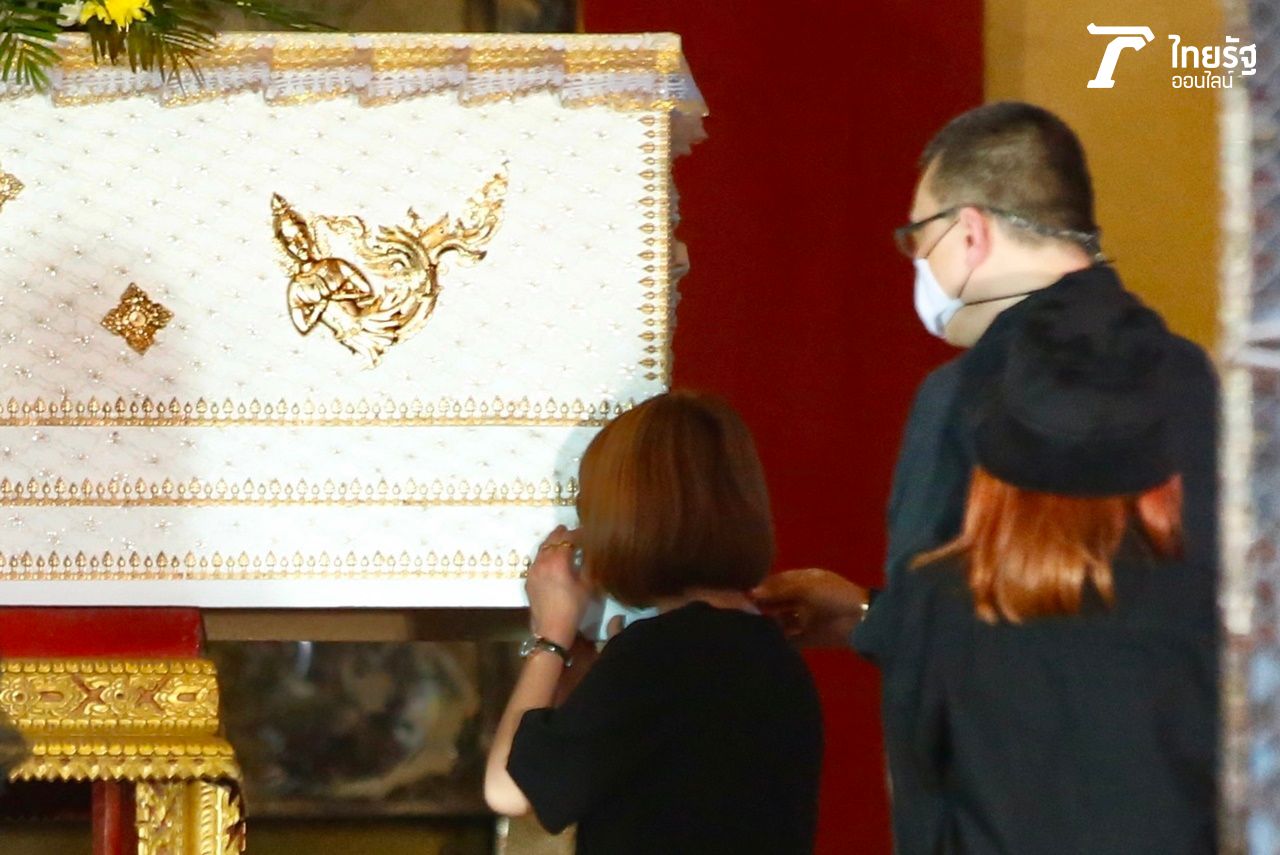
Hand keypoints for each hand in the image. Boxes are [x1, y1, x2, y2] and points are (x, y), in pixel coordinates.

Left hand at [525, 525, 589, 647]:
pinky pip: (537, 560)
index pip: (568, 538)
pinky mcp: (529, 580)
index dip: (578, 533)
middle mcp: (543, 561)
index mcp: (558, 561)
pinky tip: (550, 559)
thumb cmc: (573, 608)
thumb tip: (590, 551)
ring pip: (542, 549)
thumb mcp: (587, 586)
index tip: (587, 532)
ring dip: (552, 543)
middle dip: (562, 534)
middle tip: (571, 529)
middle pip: (552, 540)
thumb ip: (588, 565)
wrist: (551, 629)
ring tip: (560, 540)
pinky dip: (545, 554)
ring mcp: (533, 570)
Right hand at [751, 568, 867, 647]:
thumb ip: (779, 591)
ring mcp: (804, 618)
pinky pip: (788, 639)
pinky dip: (777, 640)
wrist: (860, 621)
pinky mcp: (807, 638)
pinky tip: (762, 640)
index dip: (763, 586)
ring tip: (749, 626)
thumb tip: (752, 592)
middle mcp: (802, 598)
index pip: (778, 582)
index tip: (743, 592)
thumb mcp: (805, 587)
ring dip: (768, 623)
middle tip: (742, 610)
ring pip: (780, 620)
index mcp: (804, 581)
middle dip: (762, 605)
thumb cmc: (834, 595)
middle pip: (777, 601)